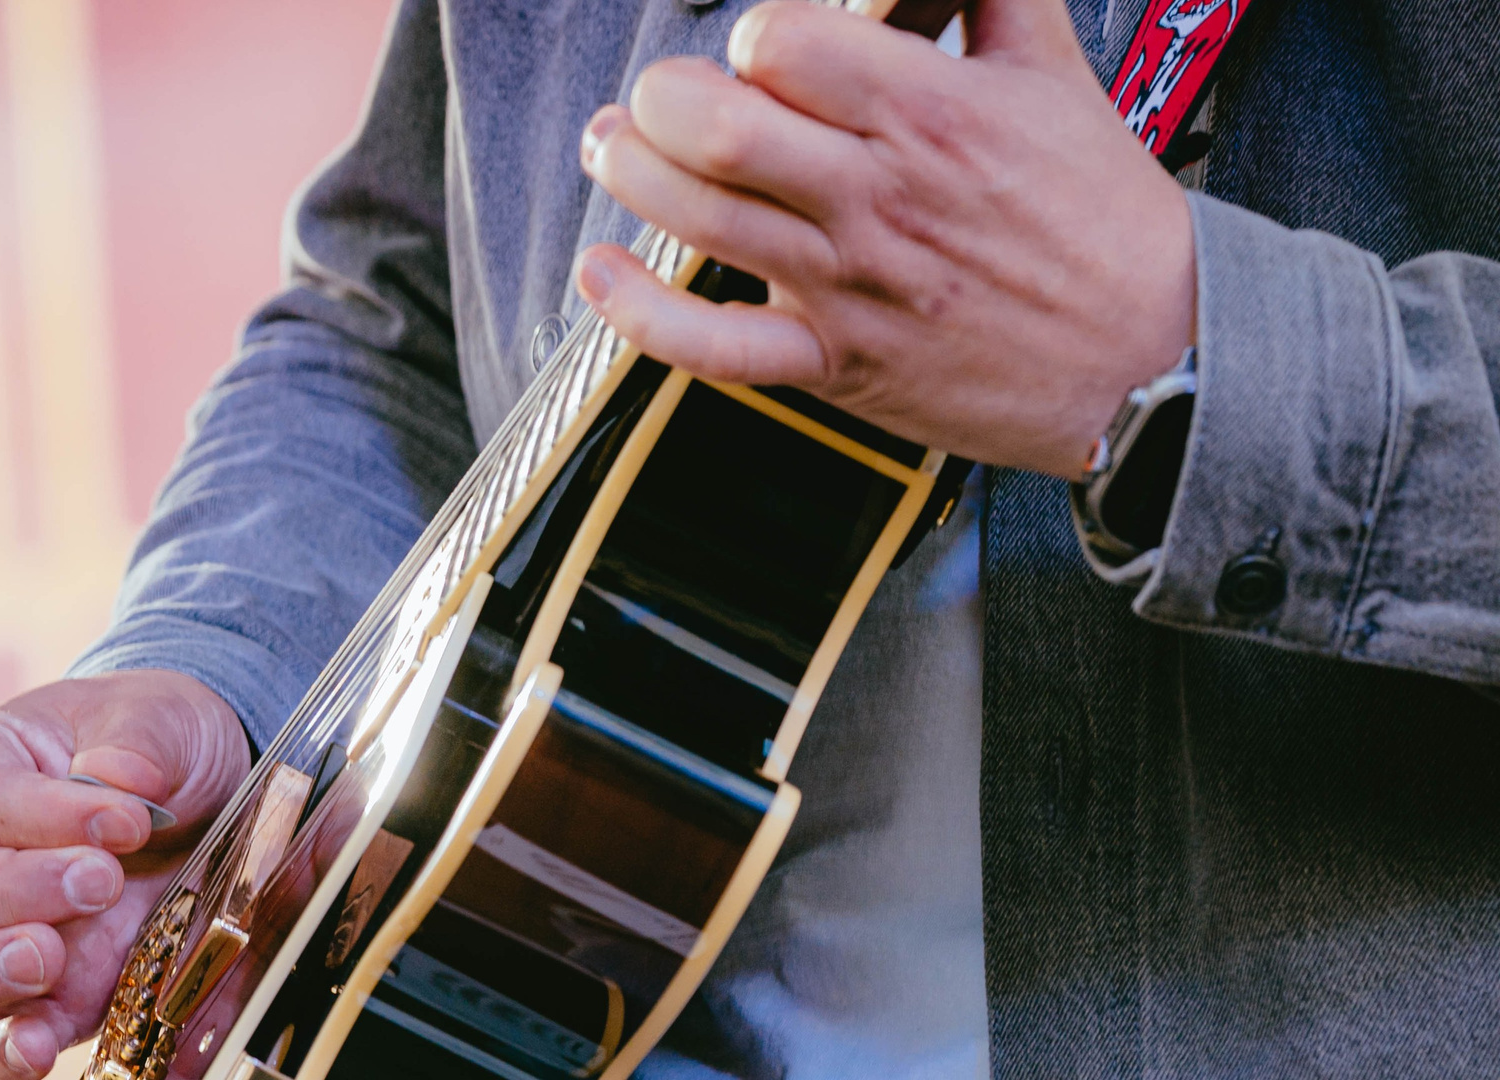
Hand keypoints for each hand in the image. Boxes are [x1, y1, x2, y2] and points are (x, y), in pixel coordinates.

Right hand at [0, 670, 249, 1079]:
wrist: (198, 800)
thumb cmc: (155, 746)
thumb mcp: (160, 719)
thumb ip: (137, 743)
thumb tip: (116, 780)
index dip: (41, 815)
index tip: (126, 821)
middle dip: (16, 891)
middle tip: (102, 882)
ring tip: (51, 958)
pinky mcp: (26, 996)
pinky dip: (4, 1048)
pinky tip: (35, 1050)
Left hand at [573, 0, 1193, 477]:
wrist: (1156, 355)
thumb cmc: (1099, 217)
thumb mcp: (1053, 71)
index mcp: (929, 110)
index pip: (782, 42)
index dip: (749, 37)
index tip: (757, 51)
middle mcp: (877, 194)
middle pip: (716, 127)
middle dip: (661, 99)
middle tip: (657, 96)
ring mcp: (849, 284)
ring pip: (700, 218)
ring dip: (630, 176)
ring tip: (614, 146)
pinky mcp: (835, 364)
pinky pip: (711, 346)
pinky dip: (638, 311)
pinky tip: (602, 271)